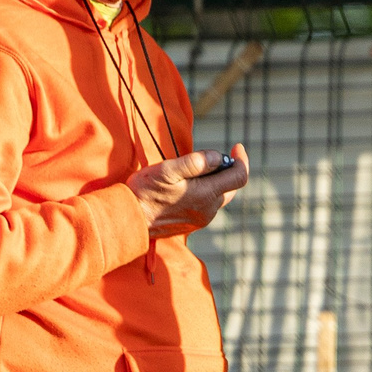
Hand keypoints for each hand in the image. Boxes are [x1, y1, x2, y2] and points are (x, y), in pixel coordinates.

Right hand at [132, 145, 247, 238]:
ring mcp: (201, 219)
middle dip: (226, 170)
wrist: (129, 220)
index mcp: (206, 195)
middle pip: (231, 187)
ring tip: (190, 172)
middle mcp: (209, 210)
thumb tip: (218, 157)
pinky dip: (204, 192)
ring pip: (218, 196)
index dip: (242, 160)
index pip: (239, 177)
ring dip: (212, 181)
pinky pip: (207, 205)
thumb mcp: (167, 170)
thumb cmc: (145, 192)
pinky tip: (185, 187)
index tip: (237, 146)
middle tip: (209, 158)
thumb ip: (195, 162)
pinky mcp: (193, 224)